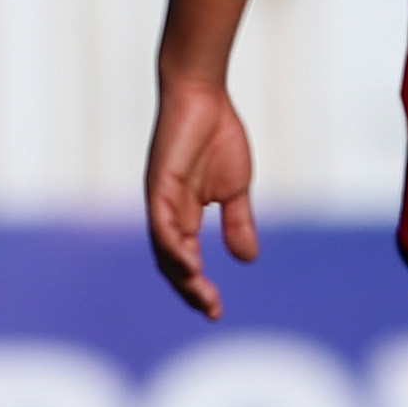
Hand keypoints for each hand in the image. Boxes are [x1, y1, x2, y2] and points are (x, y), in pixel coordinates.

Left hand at [143, 72, 262, 320]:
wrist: (203, 95)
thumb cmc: (216, 135)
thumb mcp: (234, 188)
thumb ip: (237, 222)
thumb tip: (248, 260)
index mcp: (182, 215)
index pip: (184, 260)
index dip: (198, 287)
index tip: (217, 311)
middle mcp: (166, 212)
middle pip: (170, 263)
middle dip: (190, 290)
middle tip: (212, 311)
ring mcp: (160, 199)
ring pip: (163, 248)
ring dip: (180, 275)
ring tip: (200, 295)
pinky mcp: (159, 183)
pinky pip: (161, 223)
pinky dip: (173, 246)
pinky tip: (187, 264)